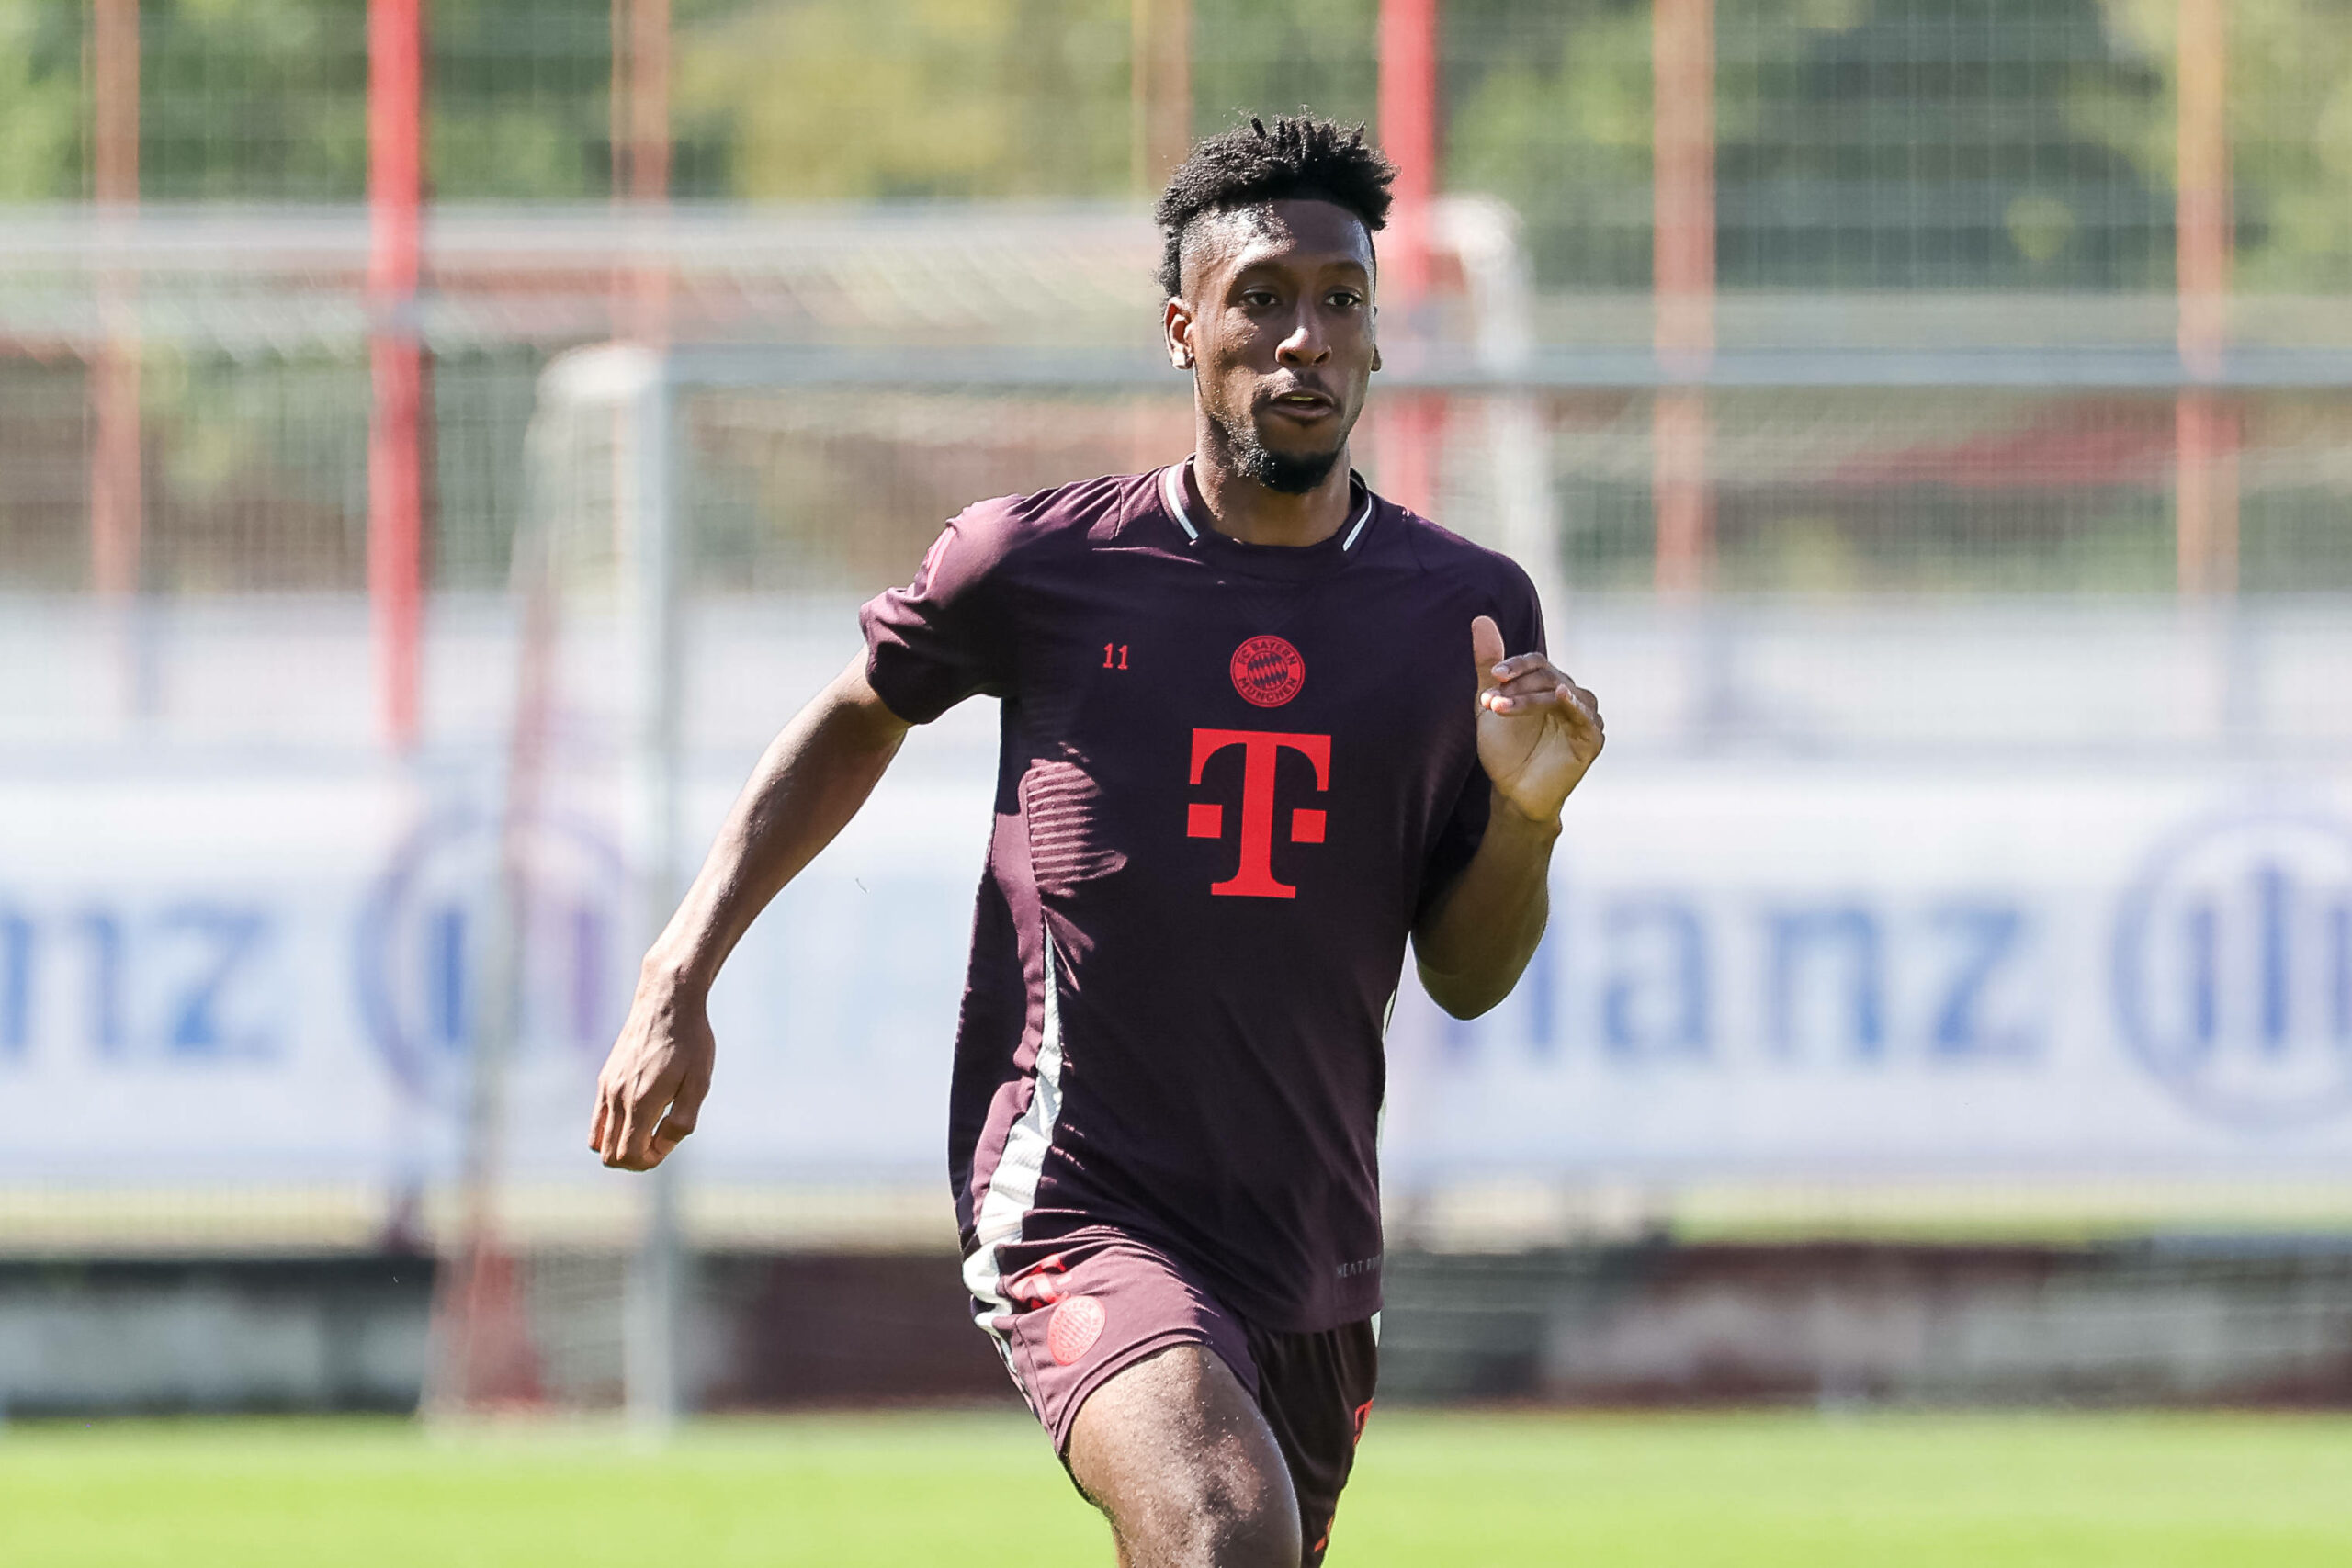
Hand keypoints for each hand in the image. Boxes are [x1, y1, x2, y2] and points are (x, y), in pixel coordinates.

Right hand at [589, 968, 714, 1170]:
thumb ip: (682, 1120)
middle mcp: (617, 1097)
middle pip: (609, 1155)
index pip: (629, 1156)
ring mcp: (606, 1087)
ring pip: (597, 1140)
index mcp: (640, 1101)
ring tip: (650, 1129)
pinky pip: (598, 1118)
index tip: (669, 1143)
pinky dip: (614, 1128)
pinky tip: (641, 1111)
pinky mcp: (605, 1077)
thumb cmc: (691, 1040)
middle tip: (662, 1139)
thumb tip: (663, 1146)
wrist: (668, 1000)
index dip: (650, 1161)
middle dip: (635, 1159)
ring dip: (621, 1145)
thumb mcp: (700, 1082)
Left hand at [1470, 614, 1604, 824]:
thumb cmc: (1504, 748)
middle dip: (1516, 687)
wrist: (1512, 791)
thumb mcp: (1490, 702)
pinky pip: (1586, 717)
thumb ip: (1488, 665)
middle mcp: (1571, 695)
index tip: (1494, 676)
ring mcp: (1584, 716)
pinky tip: (1561, 696)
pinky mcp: (1592, 738)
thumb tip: (1480, 618)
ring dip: (1530, 698)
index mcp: (1549, 685)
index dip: (1515, 665)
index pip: (1537, 662)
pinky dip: (1574, 705)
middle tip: (1488, 703)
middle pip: (1548, 676)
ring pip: (1561, 693)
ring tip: (1501, 708)